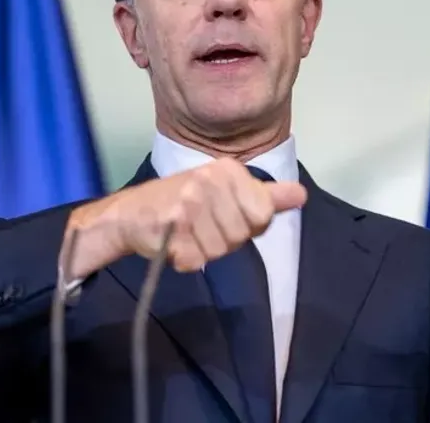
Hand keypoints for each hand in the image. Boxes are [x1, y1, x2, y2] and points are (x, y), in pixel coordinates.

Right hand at [62, 158, 306, 277]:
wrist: (128, 214)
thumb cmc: (181, 202)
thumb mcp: (225, 189)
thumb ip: (265, 196)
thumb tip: (301, 195)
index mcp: (227, 169)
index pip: (263, 214)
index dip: (246, 224)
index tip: (223, 214)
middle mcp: (209, 180)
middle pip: (241, 234)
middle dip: (224, 239)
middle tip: (200, 226)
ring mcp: (189, 202)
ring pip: (220, 250)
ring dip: (203, 250)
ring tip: (186, 233)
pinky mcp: (172, 227)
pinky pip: (196, 261)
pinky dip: (185, 260)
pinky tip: (174, 243)